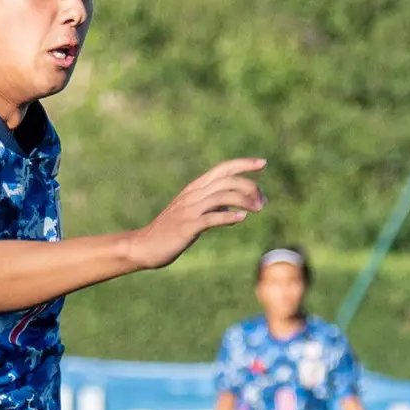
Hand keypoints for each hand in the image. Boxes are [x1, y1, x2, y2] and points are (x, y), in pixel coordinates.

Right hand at [135, 159, 265, 270]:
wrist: (145, 246)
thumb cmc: (171, 230)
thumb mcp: (194, 214)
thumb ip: (212, 207)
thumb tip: (234, 207)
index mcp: (195, 188)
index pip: (222, 169)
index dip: (243, 164)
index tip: (263, 163)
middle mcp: (193, 195)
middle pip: (226, 181)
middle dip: (250, 187)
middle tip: (264, 201)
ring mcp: (189, 210)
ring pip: (221, 197)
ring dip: (244, 201)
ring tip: (259, 209)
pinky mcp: (187, 227)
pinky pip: (211, 218)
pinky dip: (228, 217)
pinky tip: (242, 218)